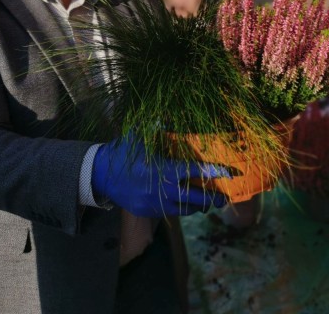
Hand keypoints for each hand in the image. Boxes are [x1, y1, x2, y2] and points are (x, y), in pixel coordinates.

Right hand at [91, 136, 228, 216]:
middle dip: (211, 200)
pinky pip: (170, 214)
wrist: (99, 175)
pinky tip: (187, 205)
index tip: (228, 172)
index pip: (195, 172)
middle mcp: (163, 190)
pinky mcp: (149, 211)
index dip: (213, 172)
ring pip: (184, 210)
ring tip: (207, 203)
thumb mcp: (139, 135)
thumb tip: (172, 114)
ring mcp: (156, 204)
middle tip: (224, 198)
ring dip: (197, 207)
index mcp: (164, 170)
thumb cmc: (123, 152)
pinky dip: (181, 210)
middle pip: (195, 199)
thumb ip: (157, 125)